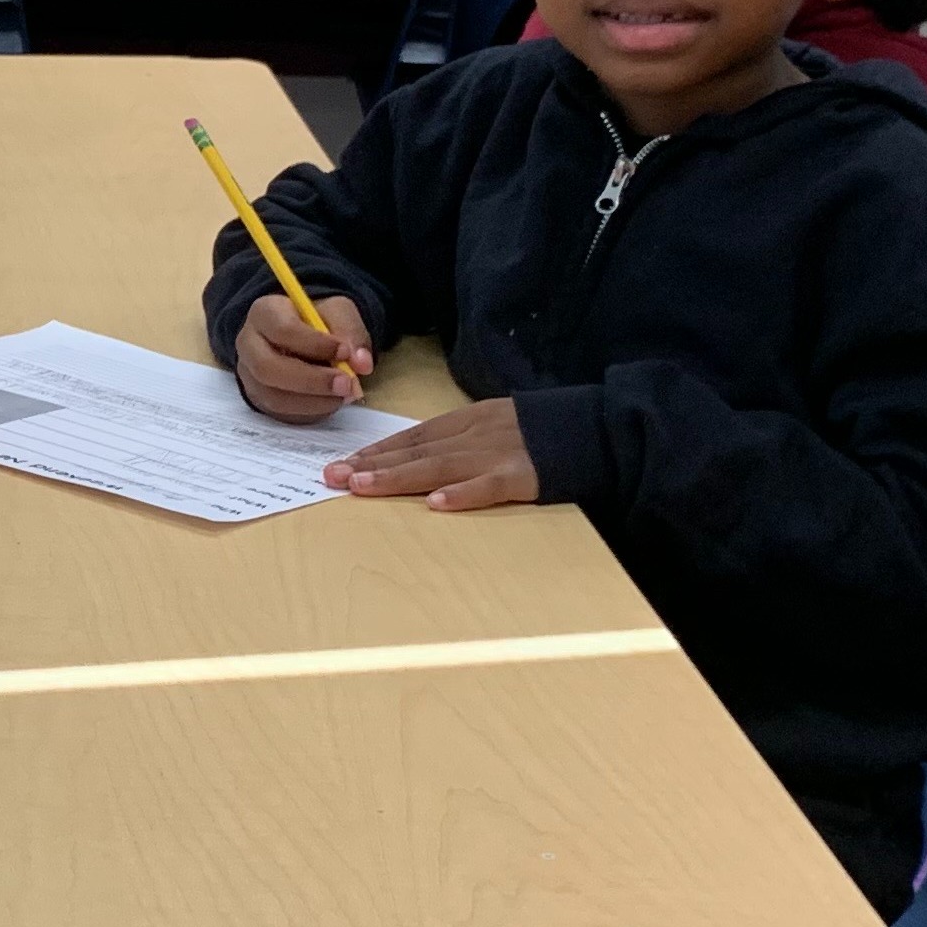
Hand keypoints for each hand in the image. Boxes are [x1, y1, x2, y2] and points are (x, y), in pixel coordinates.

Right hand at [234, 292, 372, 421]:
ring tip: (344, 395)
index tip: (345, 351)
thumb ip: (351, 333)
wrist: (303, 336)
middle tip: (346, 384)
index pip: (281, 329)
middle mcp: (248, 345)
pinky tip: (331, 402)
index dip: (314, 343)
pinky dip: (310, 412)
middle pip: (268, 368)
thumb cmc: (317, 322)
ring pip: (273, 396)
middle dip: (311, 380)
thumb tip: (362, 363)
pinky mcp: (259, 399)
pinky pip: (281, 414)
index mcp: (264, 313)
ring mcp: (250, 375)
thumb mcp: (337, 313)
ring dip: (314, 401)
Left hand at [336, 398, 539, 511]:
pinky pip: (488, 486)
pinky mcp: (522, 475)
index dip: (377, 449)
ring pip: (440, 466)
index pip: (412, 436)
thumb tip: (416, 457)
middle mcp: (474, 434)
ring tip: (364, 487)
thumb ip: (459, 439)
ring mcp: (497, 454)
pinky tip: (435, 504)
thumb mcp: (493, 425)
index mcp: (467, 422)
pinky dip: (462, 494)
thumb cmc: (539, 432)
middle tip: (333, 476)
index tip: (343, 462)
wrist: (593, 428)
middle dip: (372, 464)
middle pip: (416, 450)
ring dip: (399, 477)